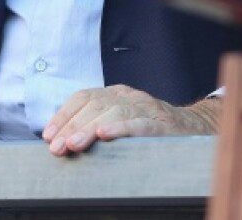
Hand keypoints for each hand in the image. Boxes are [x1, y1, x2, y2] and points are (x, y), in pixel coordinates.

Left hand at [42, 85, 220, 156]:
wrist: (194, 129)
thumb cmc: (150, 129)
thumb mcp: (121, 121)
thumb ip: (96, 124)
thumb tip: (60, 139)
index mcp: (116, 94)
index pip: (84, 97)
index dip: (64, 114)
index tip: (47, 135)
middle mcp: (129, 96)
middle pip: (95, 105)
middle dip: (71, 126)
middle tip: (56, 147)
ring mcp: (146, 107)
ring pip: (113, 112)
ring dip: (89, 128)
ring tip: (73, 144)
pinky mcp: (162, 123)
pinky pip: (140, 123)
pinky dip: (121, 127)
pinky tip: (105, 134)